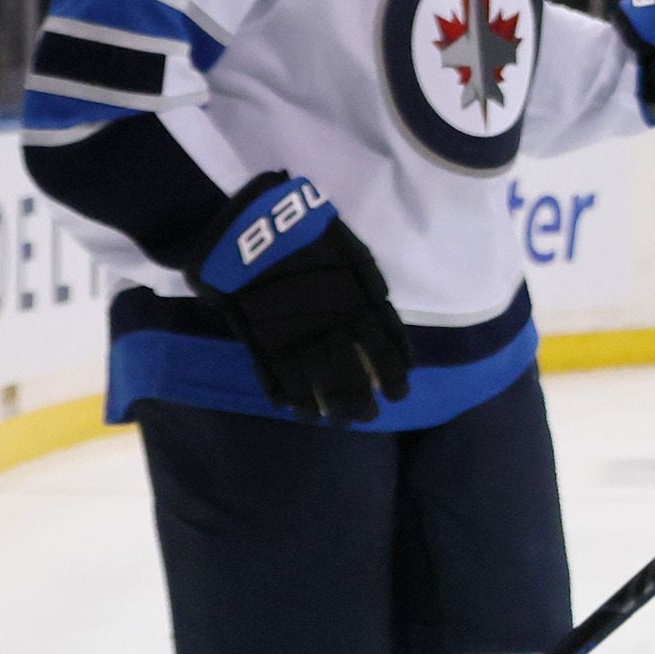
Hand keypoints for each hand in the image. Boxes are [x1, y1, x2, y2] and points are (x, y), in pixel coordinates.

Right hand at [169, 172, 411, 425]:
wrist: (255, 232)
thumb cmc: (311, 238)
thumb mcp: (352, 257)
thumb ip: (368, 289)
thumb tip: (382, 315)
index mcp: (359, 305)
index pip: (386, 349)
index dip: (394, 374)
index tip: (399, 392)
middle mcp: (333, 329)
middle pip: (355, 375)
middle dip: (363, 400)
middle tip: (368, 417)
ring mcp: (298, 340)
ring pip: (320, 384)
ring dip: (332, 406)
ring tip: (338, 421)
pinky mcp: (265, 344)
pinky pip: (281, 380)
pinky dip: (292, 399)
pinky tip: (300, 412)